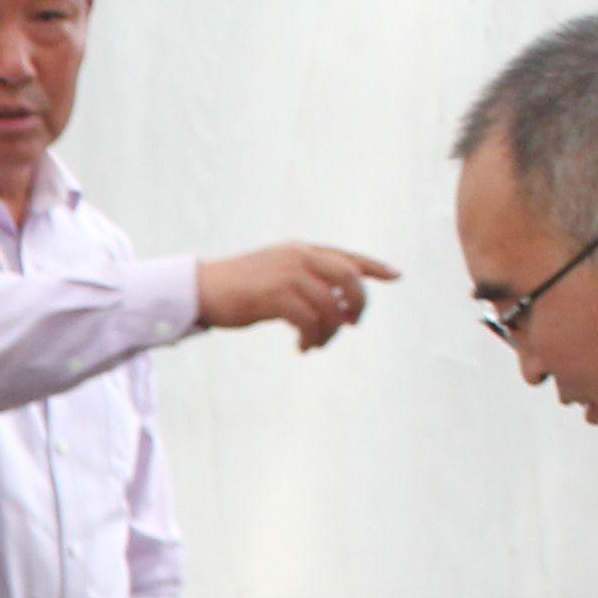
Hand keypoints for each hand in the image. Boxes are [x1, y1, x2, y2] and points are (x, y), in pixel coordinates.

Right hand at [194, 242, 402, 351]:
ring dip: (330, 331)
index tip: (396, 276)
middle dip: (358, 303)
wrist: (201, 289)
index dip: (374, 267)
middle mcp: (299, 257)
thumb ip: (304, 281)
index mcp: (301, 250)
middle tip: (353, 324)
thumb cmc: (237, 287)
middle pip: (348, 277)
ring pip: (330, 305)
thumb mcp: (274, 274)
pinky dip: (312, 338)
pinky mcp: (276, 296)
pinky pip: (310, 320)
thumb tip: (336, 307)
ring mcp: (288, 275)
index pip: (347, 256)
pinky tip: (303, 347)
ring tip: (317, 344)